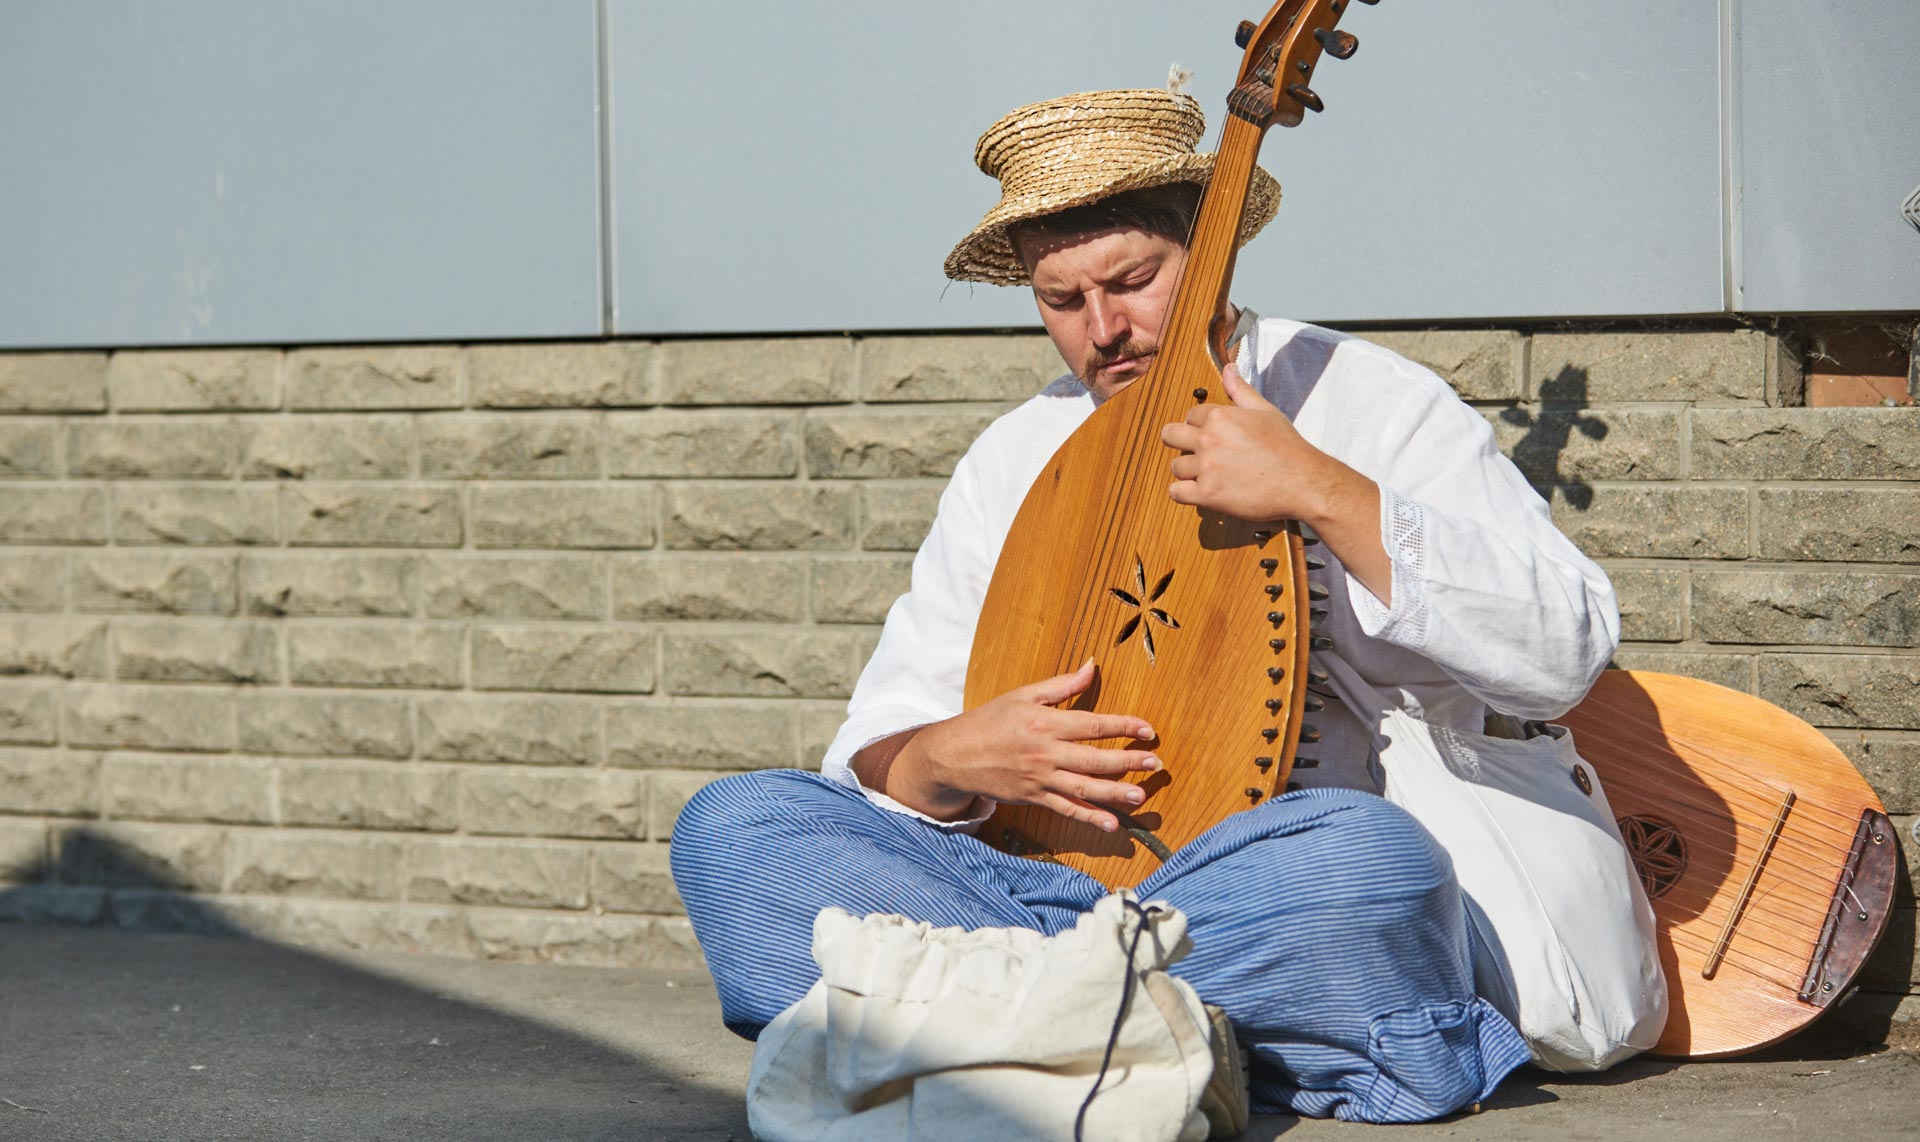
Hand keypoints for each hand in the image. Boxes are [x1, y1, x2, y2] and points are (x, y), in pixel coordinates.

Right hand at [873, 660, 1161, 831]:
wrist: (955, 755)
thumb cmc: (990, 720)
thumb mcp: (1023, 695)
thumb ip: (1061, 685)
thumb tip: (1092, 665)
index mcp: (1045, 722)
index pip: (1093, 724)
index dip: (1123, 726)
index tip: (1148, 729)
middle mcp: (1046, 752)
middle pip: (1094, 759)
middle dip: (1128, 761)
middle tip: (1155, 763)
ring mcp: (1040, 778)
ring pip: (1084, 788)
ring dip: (1115, 793)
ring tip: (1140, 796)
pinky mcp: (1034, 797)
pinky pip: (1066, 809)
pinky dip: (1089, 818)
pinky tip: (1111, 824)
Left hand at [1160, 361, 1393, 602]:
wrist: (1303, 481)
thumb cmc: (1287, 447)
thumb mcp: (1265, 411)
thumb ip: (1241, 390)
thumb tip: (1228, 367)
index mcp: (1220, 416)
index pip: (1190, 414)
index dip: (1199, 424)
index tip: (1212, 434)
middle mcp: (1208, 439)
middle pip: (1170, 435)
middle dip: (1180, 442)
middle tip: (1198, 452)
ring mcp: (1206, 468)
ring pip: (1175, 466)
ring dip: (1187, 471)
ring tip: (1207, 474)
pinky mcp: (1207, 494)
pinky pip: (1176, 493)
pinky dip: (1184, 493)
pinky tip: (1198, 491)